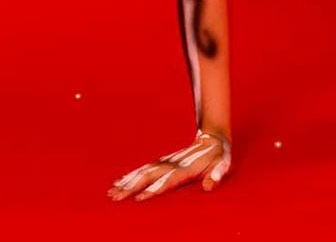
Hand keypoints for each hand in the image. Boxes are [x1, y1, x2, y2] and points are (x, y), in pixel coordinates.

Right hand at [107, 130, 231, 201]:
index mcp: (186, 168)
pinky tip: (120, 182)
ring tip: (112, 192)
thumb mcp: (223, 163)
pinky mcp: (163, 163)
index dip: (155, 188)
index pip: (168, 180)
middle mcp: (173, 164)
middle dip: (132, 186)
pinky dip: (131, 175)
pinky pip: (145, 169)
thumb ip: (217, 174)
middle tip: (116, 197)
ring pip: (144, 172)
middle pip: (150, 175)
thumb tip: (210, 187)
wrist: (212, 137)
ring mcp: (166, 162)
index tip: (140, 198)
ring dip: (128, 181)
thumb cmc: (219, 155)